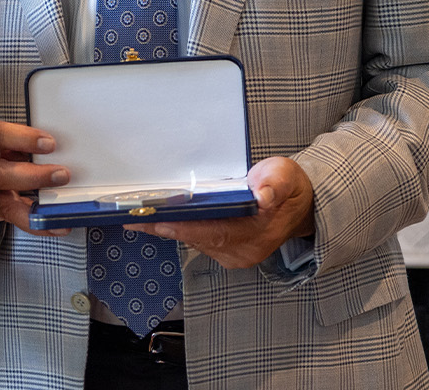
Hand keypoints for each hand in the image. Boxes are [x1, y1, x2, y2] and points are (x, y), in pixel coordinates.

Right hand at [0, 119, 70, 235]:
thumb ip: (14, 142)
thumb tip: (51, 149)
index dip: (22, 139)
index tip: (49, 143)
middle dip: (34, 176)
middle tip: (62, 175)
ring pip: (4, 203)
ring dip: (36, 206)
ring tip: (60, 207)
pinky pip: (12, 219)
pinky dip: (36, 223)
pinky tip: (55, 225)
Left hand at [126, 157, 314, 269]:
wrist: (296, 203)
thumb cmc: (287, 186)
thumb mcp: (285, 176)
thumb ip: (274, 183)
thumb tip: (263, 196)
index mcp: (258, 233)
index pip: (216, 233)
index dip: (186, 227)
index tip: (159, 220)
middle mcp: (243, 250)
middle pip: (198, 239)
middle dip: (164, 227)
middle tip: (133, 216)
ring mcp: (233, 254)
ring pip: (194, 241)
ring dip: (165, 229)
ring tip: (136, 216)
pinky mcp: (224, 250)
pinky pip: (196, 240)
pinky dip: (176, 229)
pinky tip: (155, 219)